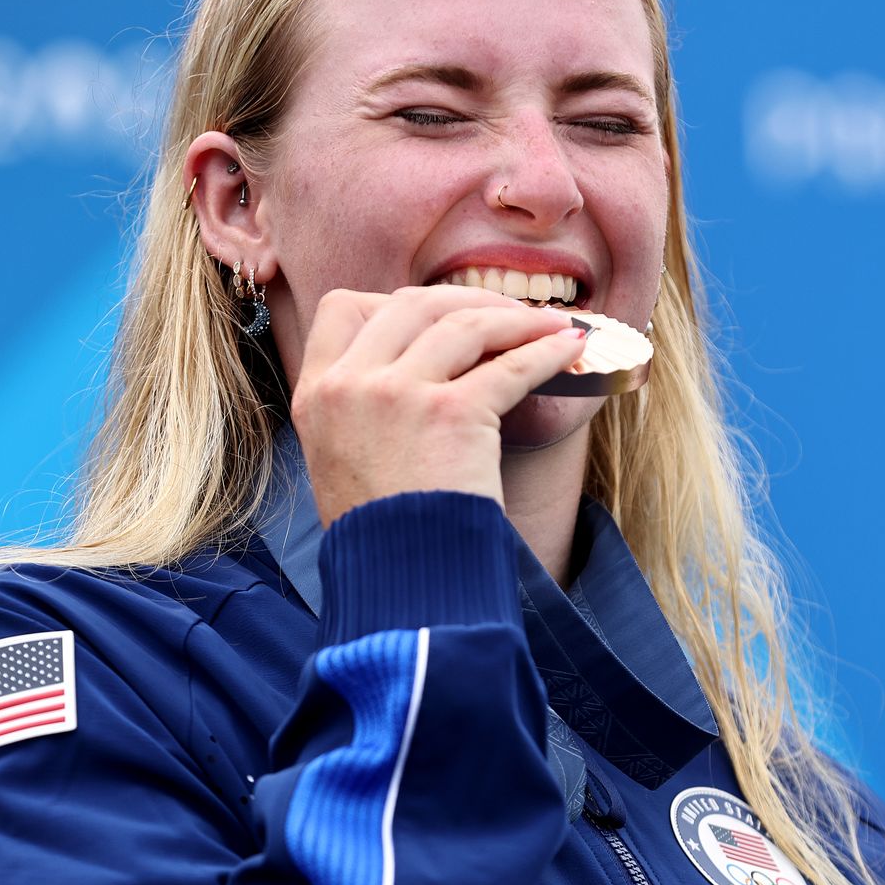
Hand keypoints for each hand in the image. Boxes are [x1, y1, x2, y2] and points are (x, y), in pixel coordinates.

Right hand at [291, 285, 587, 523]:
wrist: (401, 585)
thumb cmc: (383, 535)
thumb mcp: (341, 460)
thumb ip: (362, 408)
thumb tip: (420, 363)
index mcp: (315, 394)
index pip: (343, 308)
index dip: (394, 302)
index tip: (436, 315)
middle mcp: (349, 385)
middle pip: (412, 303)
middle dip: (466, 299)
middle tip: (506, 314)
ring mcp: (397, 395)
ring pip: (464, 322)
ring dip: (516, 318)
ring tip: (549, 326)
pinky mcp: (451, 414)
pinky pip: (510, 365)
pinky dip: (547, 352)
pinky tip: (569, 350)